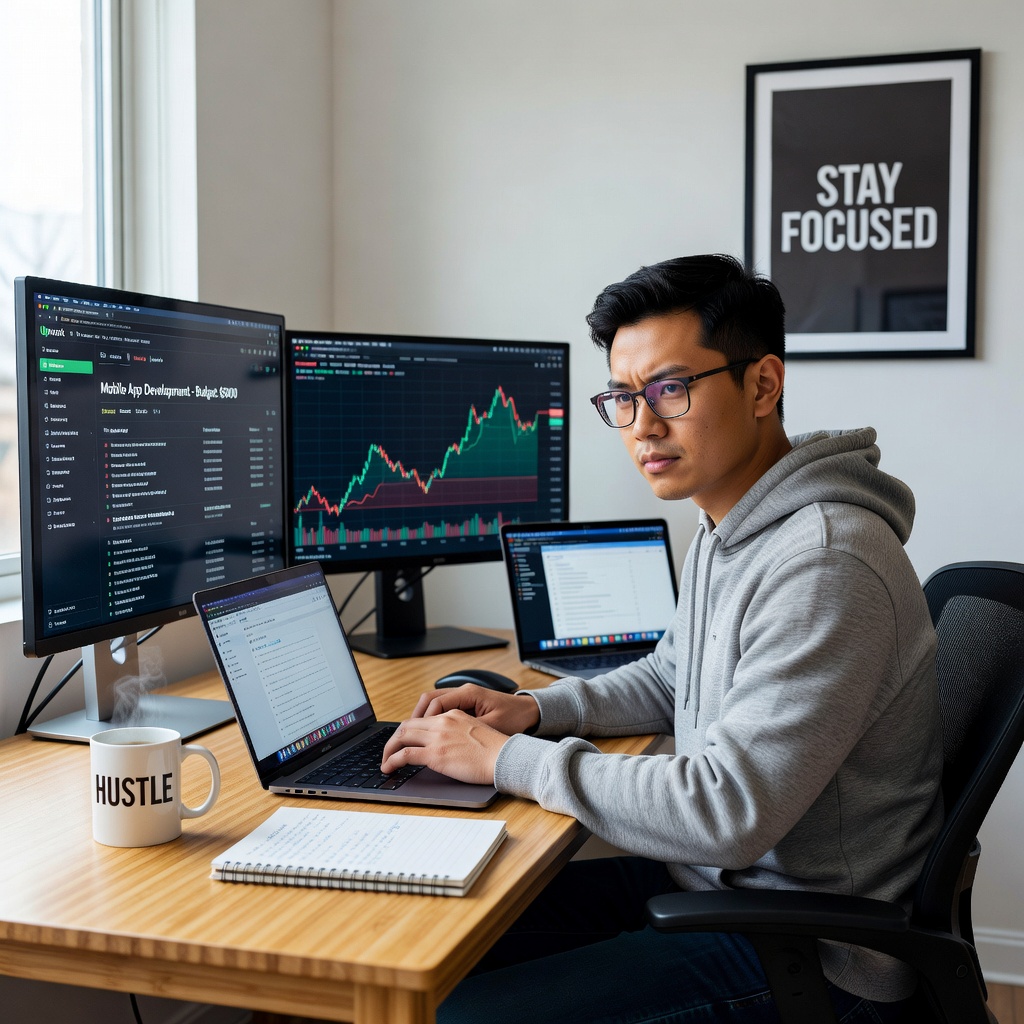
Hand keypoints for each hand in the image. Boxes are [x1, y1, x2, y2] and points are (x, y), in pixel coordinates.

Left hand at [380, 709, 507, 784]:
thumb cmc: (496, 749)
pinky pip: (405, 755)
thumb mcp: (475, 731)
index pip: (422, 719)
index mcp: (452, 715)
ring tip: (385, 762)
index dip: (408, 730)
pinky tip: (389, 768)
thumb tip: (448, 745)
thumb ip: (458, 732)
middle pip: (407, 725)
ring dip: (389, 749)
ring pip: (401, 736)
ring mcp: (438, 737)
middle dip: (394, 739)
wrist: (504, 756)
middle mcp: (442, 722)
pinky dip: (392, 761)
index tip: (403, 741)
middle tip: (389, 752)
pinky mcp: (435, 754)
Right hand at [409, 683, 540, 734]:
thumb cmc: (514, 718)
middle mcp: (463, 691)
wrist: (529, 712)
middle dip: (414, 718)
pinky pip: (441, 708)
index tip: (413, 736)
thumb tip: (445, 742)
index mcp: (468, 693)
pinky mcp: (465, 705)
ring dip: (421, 718)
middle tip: (403, 737)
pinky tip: (428, 734)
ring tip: (411, 736)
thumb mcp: (492, 727)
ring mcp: (463, 696)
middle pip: (429, 699)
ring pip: (433, 703)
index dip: (422, 720)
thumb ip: (468, 732)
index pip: (435, 703)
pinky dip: (431, 719)